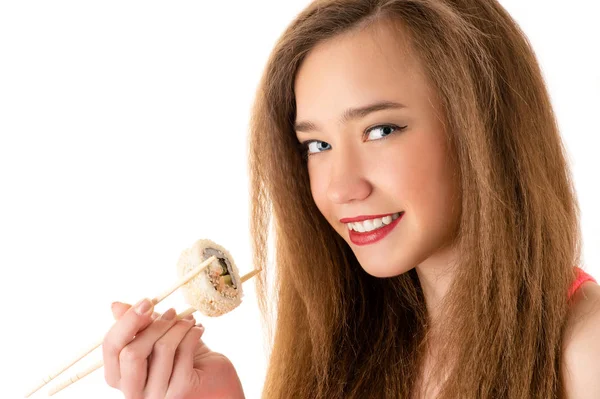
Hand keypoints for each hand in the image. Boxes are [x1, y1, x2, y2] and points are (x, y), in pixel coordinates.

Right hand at [102, 299, 244, 398]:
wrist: (216, 379)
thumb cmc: (183, 358)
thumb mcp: (157, 337)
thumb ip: (138, 324)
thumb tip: (115, 306)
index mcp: (121, 376)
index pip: (111, 348)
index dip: (127, 321)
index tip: (146, 302)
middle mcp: (134, 392)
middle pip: (131, 353)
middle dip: (154, 325)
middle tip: (172, 311)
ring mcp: (157, 396)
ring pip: (161, 349)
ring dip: (178, 326)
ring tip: (189, 320)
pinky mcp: (181, 391)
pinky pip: (183, 353)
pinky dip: (192, 334)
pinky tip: (199, 329)